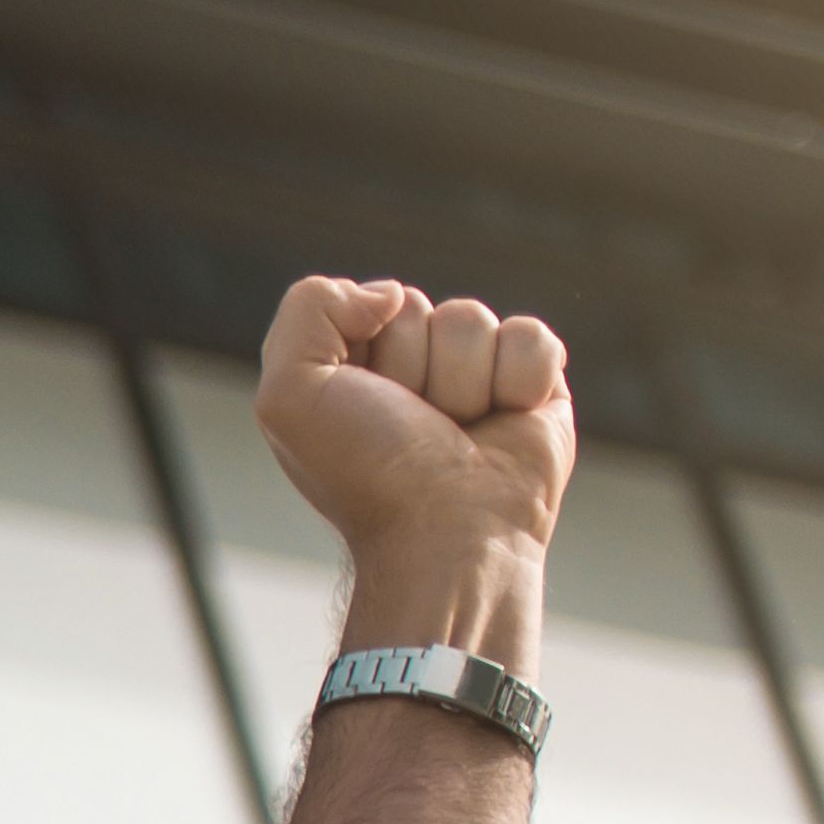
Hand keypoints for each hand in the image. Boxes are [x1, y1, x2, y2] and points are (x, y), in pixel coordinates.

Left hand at [255, 275, 572, 645]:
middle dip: (415, 364)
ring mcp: (474, 376)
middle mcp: (411, 370)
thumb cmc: (368, 471)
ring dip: (462, 382)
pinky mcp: (534, 386)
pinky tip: (505, 423)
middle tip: (414, 423)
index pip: (369, 304)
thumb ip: (308, 308)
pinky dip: (519, 380)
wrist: (446, 532)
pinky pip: (532, 336)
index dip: (369, 348)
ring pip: (474, 319)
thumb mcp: (289, 393)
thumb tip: (389, 292)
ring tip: (457, 433)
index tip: (366, 404)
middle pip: (422, 307)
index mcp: (350, 371)